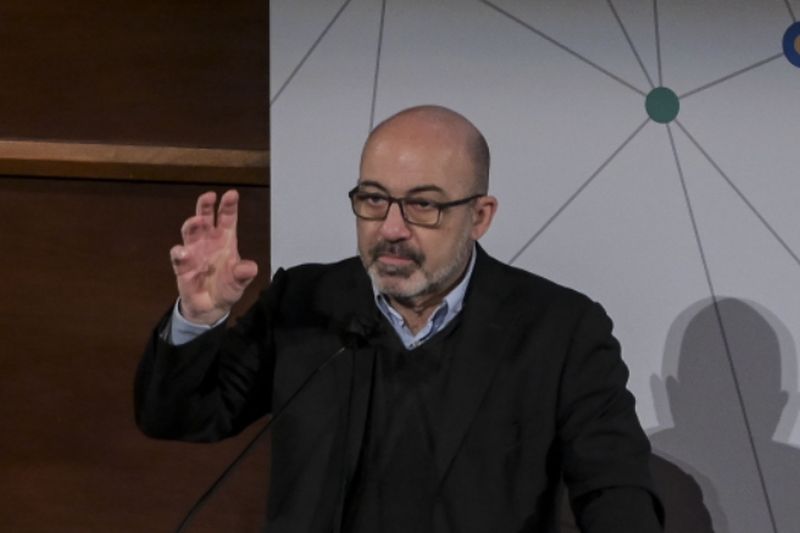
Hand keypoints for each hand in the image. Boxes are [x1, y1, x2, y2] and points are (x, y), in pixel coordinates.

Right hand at [170, 190, 257, 324]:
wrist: (212, 307)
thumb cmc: (227, 287)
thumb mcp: (240, 281)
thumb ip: (244, 274)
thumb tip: (250, 268)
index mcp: (225, 240)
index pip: (227, 218)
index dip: (228, 206)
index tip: (232, 194)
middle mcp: (208, 241)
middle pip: (205, 218)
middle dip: (206, 207)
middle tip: (209, 196)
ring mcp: (194, 252)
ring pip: (190, 232)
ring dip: (193, 225)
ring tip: (198, 220)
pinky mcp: (182, 267)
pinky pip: (178, 257)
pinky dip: (179, 253)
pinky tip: (183, 252)